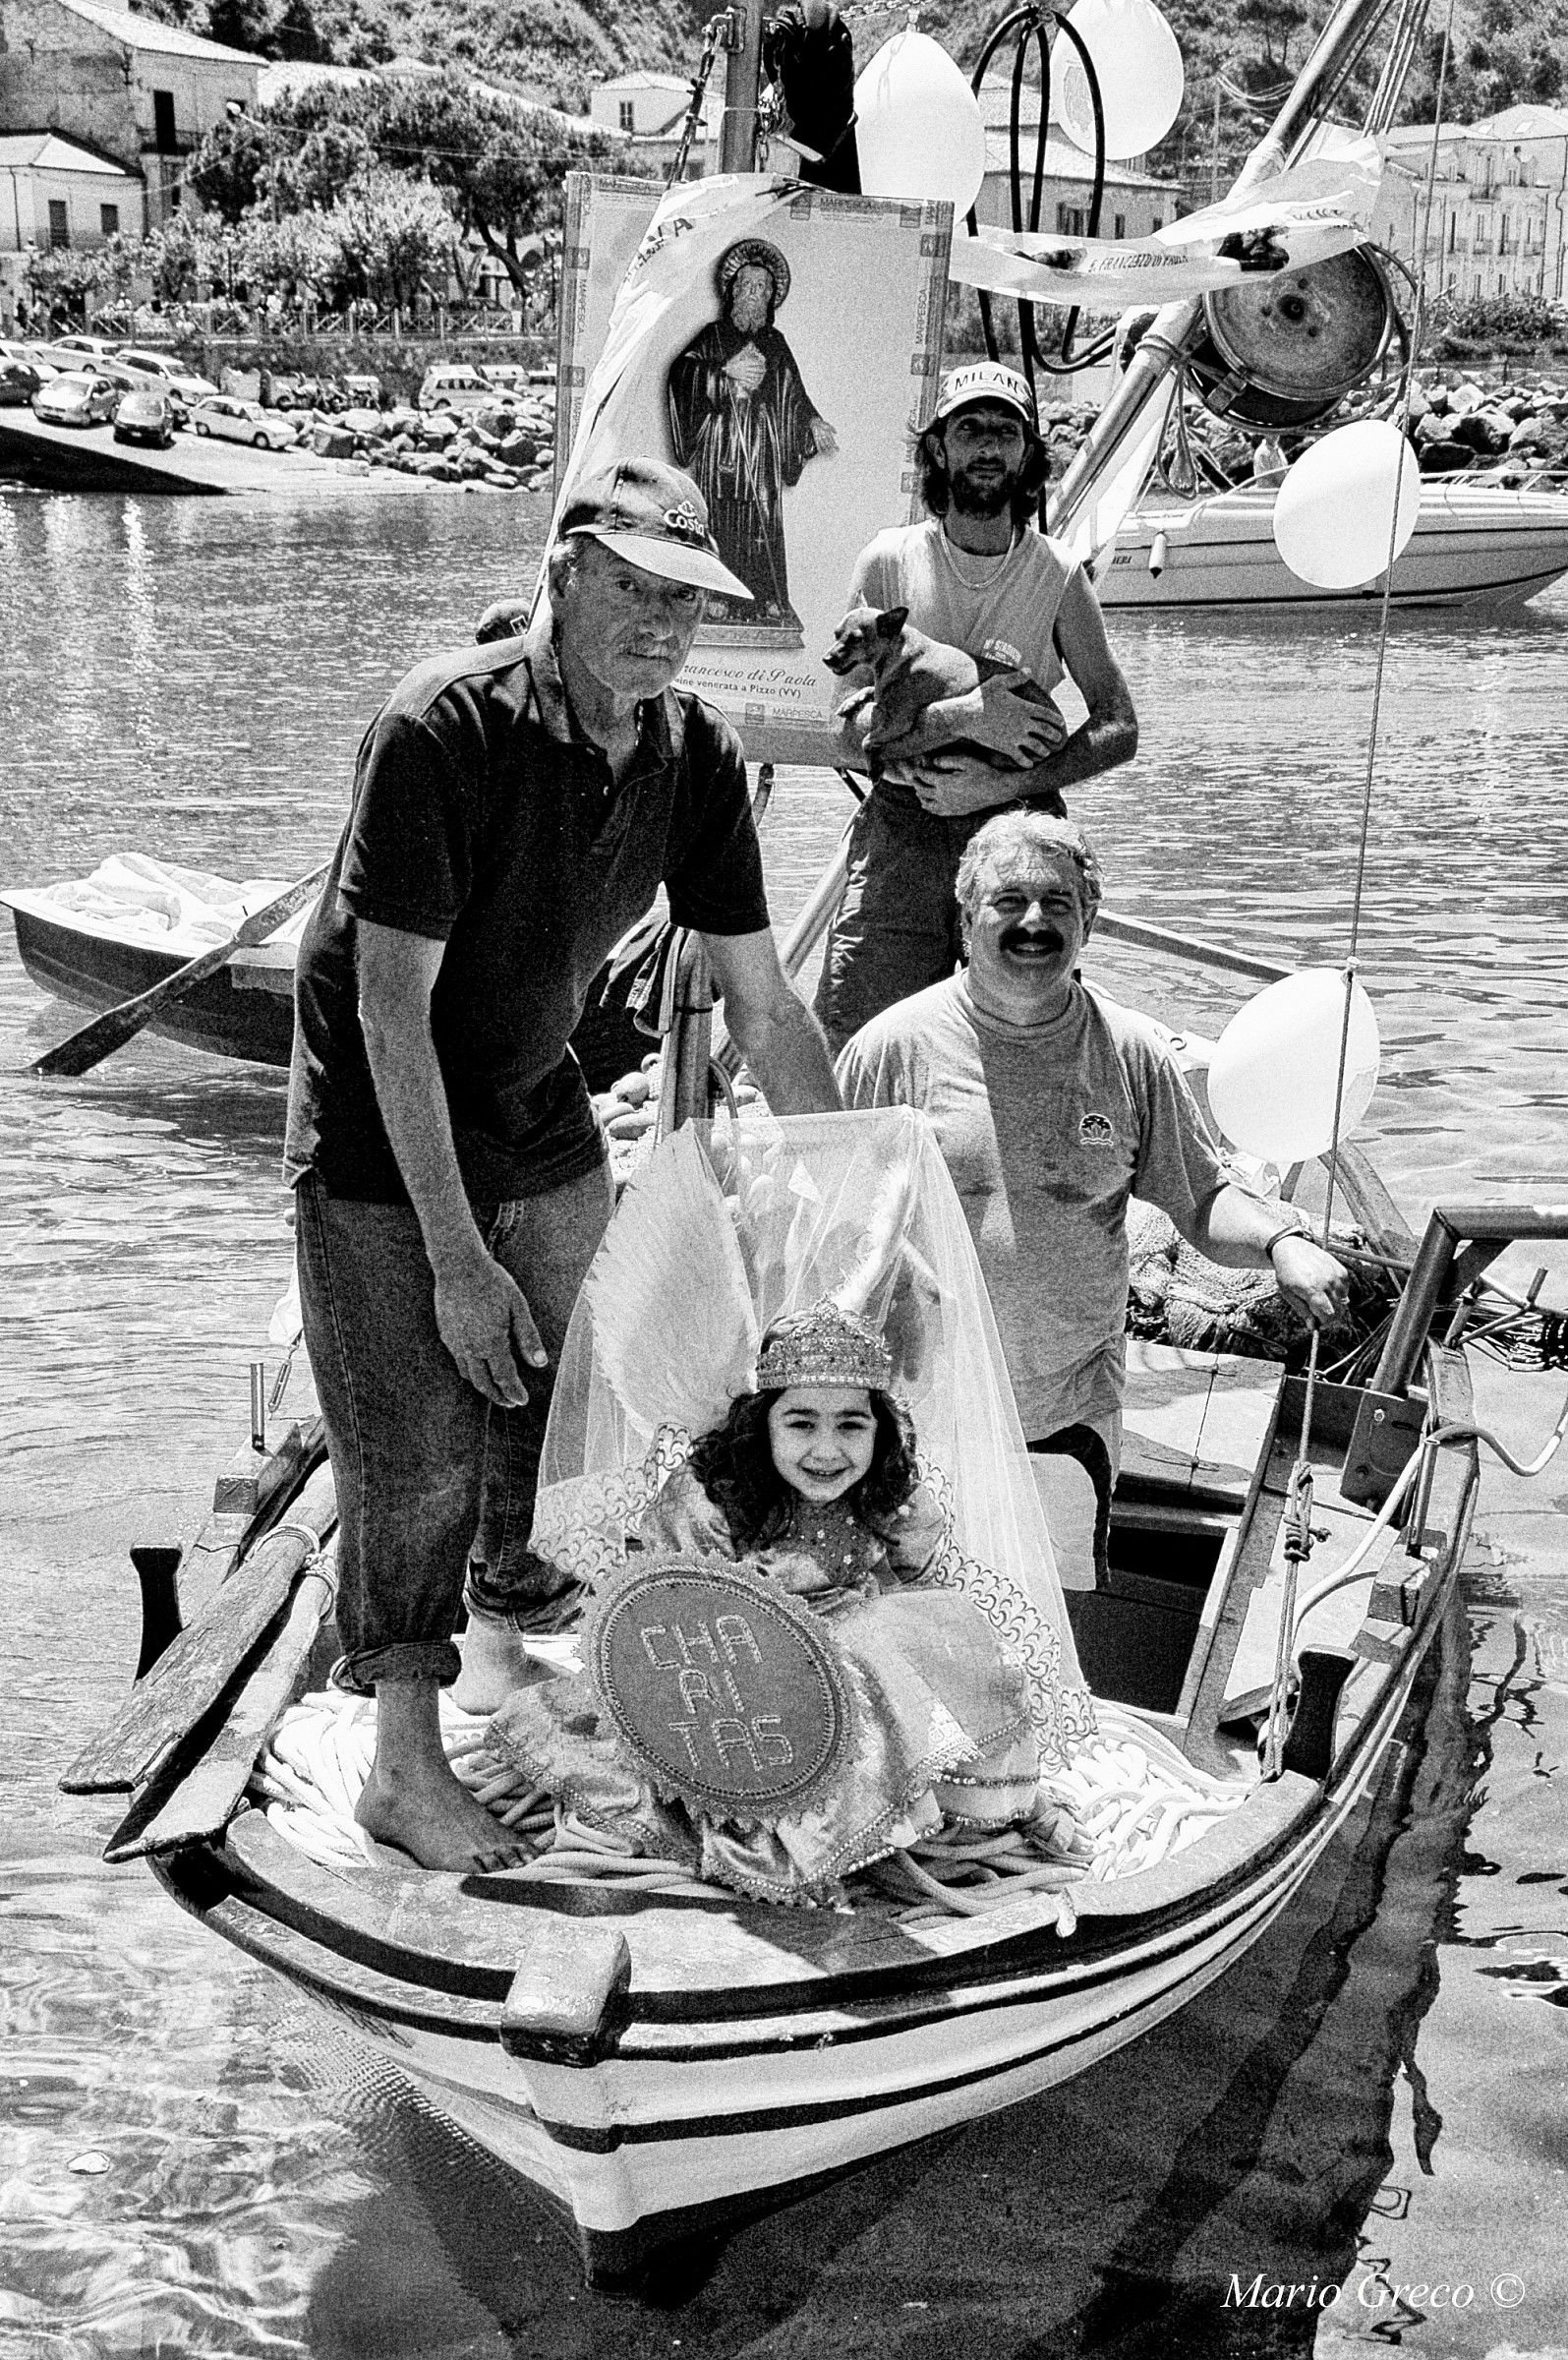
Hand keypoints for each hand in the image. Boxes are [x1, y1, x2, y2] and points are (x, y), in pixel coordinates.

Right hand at [433, 1250, 545, 1405]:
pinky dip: (470, 1371)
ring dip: (482, 1386)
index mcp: (491, 1342)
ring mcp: (455, 1342)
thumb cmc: (492, 1282)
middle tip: (510, 1403)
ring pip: (468, 1375)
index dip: (514, 1392)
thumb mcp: (518, 1306)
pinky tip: (478, 1367)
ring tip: (495, 1390)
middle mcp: (470, 1347)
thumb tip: (540, 1363)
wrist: (457, 1265)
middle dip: (498, 1397)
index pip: (505, 1377)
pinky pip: (458, 1361)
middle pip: (484, 1383)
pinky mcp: (446, 1335)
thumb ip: (528, 1337)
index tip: (522, 1401)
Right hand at [724, 345, 765, 395]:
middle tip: (764, 370)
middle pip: (754, 369)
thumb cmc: (734, 363)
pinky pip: (748, 379)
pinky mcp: (742, 378)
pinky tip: (756, 380)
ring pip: (752, 375)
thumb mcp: (738, 357)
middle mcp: (745, 368)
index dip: (758, 363)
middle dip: (760, 370)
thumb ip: (743, 353)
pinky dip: (753, 380)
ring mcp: (744, 373)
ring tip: (761, 375)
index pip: (753, 363)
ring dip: (758, 375)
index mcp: (744, 363)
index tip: (762, 363)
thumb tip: (748, 347)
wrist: (728, 369)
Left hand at [811, 417, 837, 454]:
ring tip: (827, 453)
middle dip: (830, 449)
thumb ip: (832, 428)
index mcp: (828, 434)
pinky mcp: (816, 439)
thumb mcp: (828, 425)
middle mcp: (825, 437)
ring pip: (823, 445)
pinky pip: (817, 445)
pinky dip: (819, 448)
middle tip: (832, 453)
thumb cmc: (822, 423)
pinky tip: (820, 452)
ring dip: (825, 449)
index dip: (835, 445)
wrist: (815, 422)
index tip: (838, 449)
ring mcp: (820, 438)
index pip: (832, 441)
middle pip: (828, 444)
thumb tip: (836, 432)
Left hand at [905, 750, 1023, 817]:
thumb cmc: (983, 772)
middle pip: (922, 791)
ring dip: (920, 796)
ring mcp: (949, 806)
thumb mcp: (966, 761)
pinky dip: (929, 807)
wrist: (997, 789)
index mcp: (945, 783)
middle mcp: (944, 797)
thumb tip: (933, 761)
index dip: (919, 770)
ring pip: (927, 804)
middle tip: (913, 777)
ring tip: (919, 790)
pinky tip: (929, 803)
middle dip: (916, 783)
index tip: (917, 766)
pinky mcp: (955, 812)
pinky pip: (937, 812)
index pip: (925, 777)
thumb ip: (947, 760)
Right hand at [965, 675, 1067, 763]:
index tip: (1061, 723)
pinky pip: (1021, 758)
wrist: (966, 716)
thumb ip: (1016, 678)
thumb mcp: (999, 682)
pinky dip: (1027, 762)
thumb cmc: (981, 697)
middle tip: (1058, 738)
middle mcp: (1024, 723)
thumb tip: (1029, 669)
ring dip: (1043, 751)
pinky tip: (1030, 765)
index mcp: (1024, 707)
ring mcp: (1016, 737)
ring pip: (1037, 746)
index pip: (1046, 714)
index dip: (1056, 719)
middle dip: (1054, 735)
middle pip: (1046, 731)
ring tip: (1045, 753)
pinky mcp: (1006, 747)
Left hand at [1269, 1235, 1350, 1326]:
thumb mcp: (1288, 1294)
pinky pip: (1346, 1288)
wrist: (1292, 1248)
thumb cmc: (1287, 1271)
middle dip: (1330, 1316)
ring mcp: (1335, 1275)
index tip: (1320, 1323)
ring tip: (1321, 1297)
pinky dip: (1339, 1292)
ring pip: (1343, 1300)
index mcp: (1312, 1290)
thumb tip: (1313, 1326)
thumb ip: (1302, 1310)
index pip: (1328, 1315)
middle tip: (1320, 1313)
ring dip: (1334, 1303)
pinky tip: (1328, 1289)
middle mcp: (1326, 1282)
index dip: (1324, 1322)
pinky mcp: (1340, 1269)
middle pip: (1338, 1310)